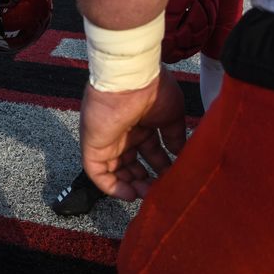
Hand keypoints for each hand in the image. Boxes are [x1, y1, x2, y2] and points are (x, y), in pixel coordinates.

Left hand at [79, 68, 185, 200]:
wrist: (131, 79)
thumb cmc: (154, 90)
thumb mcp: (173, 115)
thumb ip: (175, 136)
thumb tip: (180, 154)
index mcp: (140, 125)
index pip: (148, 152)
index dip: (159, 167)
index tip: (172, 179)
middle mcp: (123, 134)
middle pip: (131, 164)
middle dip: (144, 180)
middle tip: (158, 190)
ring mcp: (107, 140)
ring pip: (115, 171)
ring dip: (130, 185)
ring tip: (146, 194)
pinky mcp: (93, 145)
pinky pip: (97, 172)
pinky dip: (111, 186)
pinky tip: (129, 194)